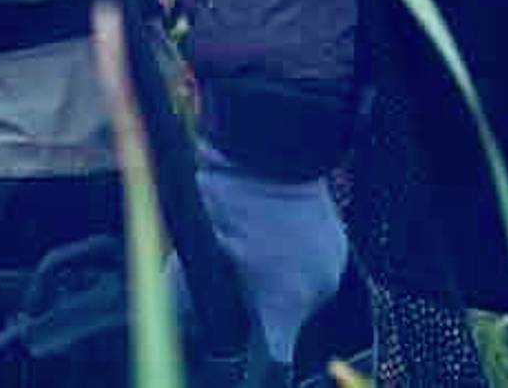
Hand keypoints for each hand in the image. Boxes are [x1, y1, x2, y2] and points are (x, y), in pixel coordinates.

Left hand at [190, 137, 347, 369]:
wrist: (268, 143)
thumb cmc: (227, 196)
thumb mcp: (197, 248)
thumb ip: (186, 294)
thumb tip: (167, 322)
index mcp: (283, 301)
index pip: (276, 360)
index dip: (256, 364)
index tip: (241, 362)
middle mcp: (316, 292)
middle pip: (284, 324)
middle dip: (258, 310)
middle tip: (234, 276)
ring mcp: (333, 268)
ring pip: (299, 296)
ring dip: (277, 284)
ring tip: (252, 248)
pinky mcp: (340, 247)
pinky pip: (313, 270)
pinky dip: (294, 263)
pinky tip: (273, 238)